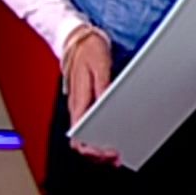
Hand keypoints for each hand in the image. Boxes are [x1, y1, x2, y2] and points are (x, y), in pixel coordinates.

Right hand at [65, 30, 120, 166]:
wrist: (78, 37)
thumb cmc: (88, 49)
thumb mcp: (100, 65)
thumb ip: (103, 87)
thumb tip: (107, 104)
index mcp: (78, 102)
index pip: (78, 138)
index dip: (93, 150)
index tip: (109, 152)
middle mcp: (77, 107)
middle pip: (82, 141)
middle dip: (99, 154)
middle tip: (118, 156)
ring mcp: (81, 105)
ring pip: (86, 135)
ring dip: (100, 146)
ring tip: (118, 150)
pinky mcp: (86, 101)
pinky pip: (91, 123)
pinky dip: (101, 133)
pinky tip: (115, 133)